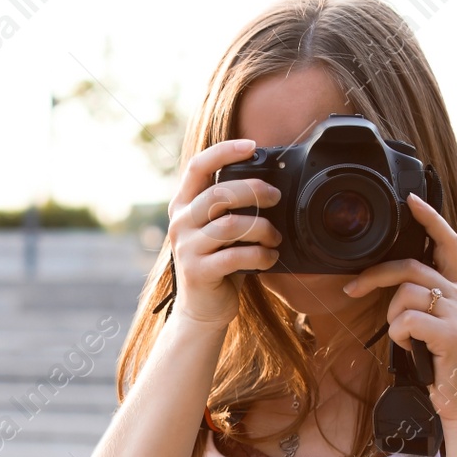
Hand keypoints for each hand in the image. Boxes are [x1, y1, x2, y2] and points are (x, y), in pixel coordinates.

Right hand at [165, 139, 282, 328]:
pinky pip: (236, 256)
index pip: (198, 166)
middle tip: (276, 198)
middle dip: (255, 191)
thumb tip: (270, 185)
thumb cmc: (219, 264)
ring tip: (275, 237)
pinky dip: (260, 255)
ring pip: (230, 225)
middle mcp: (181, 222)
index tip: (251, 146)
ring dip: (262, 229)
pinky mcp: (198, 271)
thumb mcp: (221, 230)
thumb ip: (231, 208)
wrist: (202, 309)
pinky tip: (270, 258)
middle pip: (219, 193)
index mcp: (184, 205)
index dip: (224, 151)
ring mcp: (186, 248)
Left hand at [340, 193, 456, 424]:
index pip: (446, 242)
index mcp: (456, 289)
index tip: (410, 199)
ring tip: (405, 339)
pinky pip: (407, 321)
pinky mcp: (452, 333)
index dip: (430, 218)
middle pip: (410, 266)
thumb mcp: (429, 326)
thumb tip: (389, 286)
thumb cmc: (440, 364)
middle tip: (351, 288)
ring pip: (405, 294)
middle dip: (375, 275)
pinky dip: (400, 336)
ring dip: (393, 318)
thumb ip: (418, 302)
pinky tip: (411, 349)